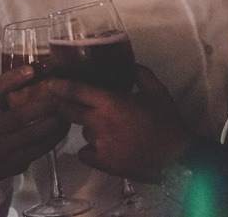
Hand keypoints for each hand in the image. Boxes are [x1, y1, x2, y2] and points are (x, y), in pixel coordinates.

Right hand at [0, 66, 69, 182]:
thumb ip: (9, 91)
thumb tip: (41, 67)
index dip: (12, 79)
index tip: (31, 70)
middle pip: (19, 115)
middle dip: (45, 104)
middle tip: (62, 94)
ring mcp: (0, 149)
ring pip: (33, 133)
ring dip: (54, 121)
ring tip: (67, 110)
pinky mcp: (14, 163)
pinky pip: (39, 148)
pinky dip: (54, 137)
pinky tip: (63, 126)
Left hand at [49, 64, 194, 182]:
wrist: (176, 158)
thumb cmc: (167, 122)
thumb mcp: (157, 91)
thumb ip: (140, 74)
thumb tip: (130, 65)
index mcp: (111, 102)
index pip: (76, 91)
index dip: (60, 86)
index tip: (51, 83)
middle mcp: (100, 123)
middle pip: (69, 111)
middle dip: (61, 105)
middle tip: (60, 102)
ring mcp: (99, 145)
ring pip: (82, 131)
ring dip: (87, 127)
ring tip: (105, 128)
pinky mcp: (103, 163)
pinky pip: (86, 153)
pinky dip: (91, 149)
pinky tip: (104, 147)